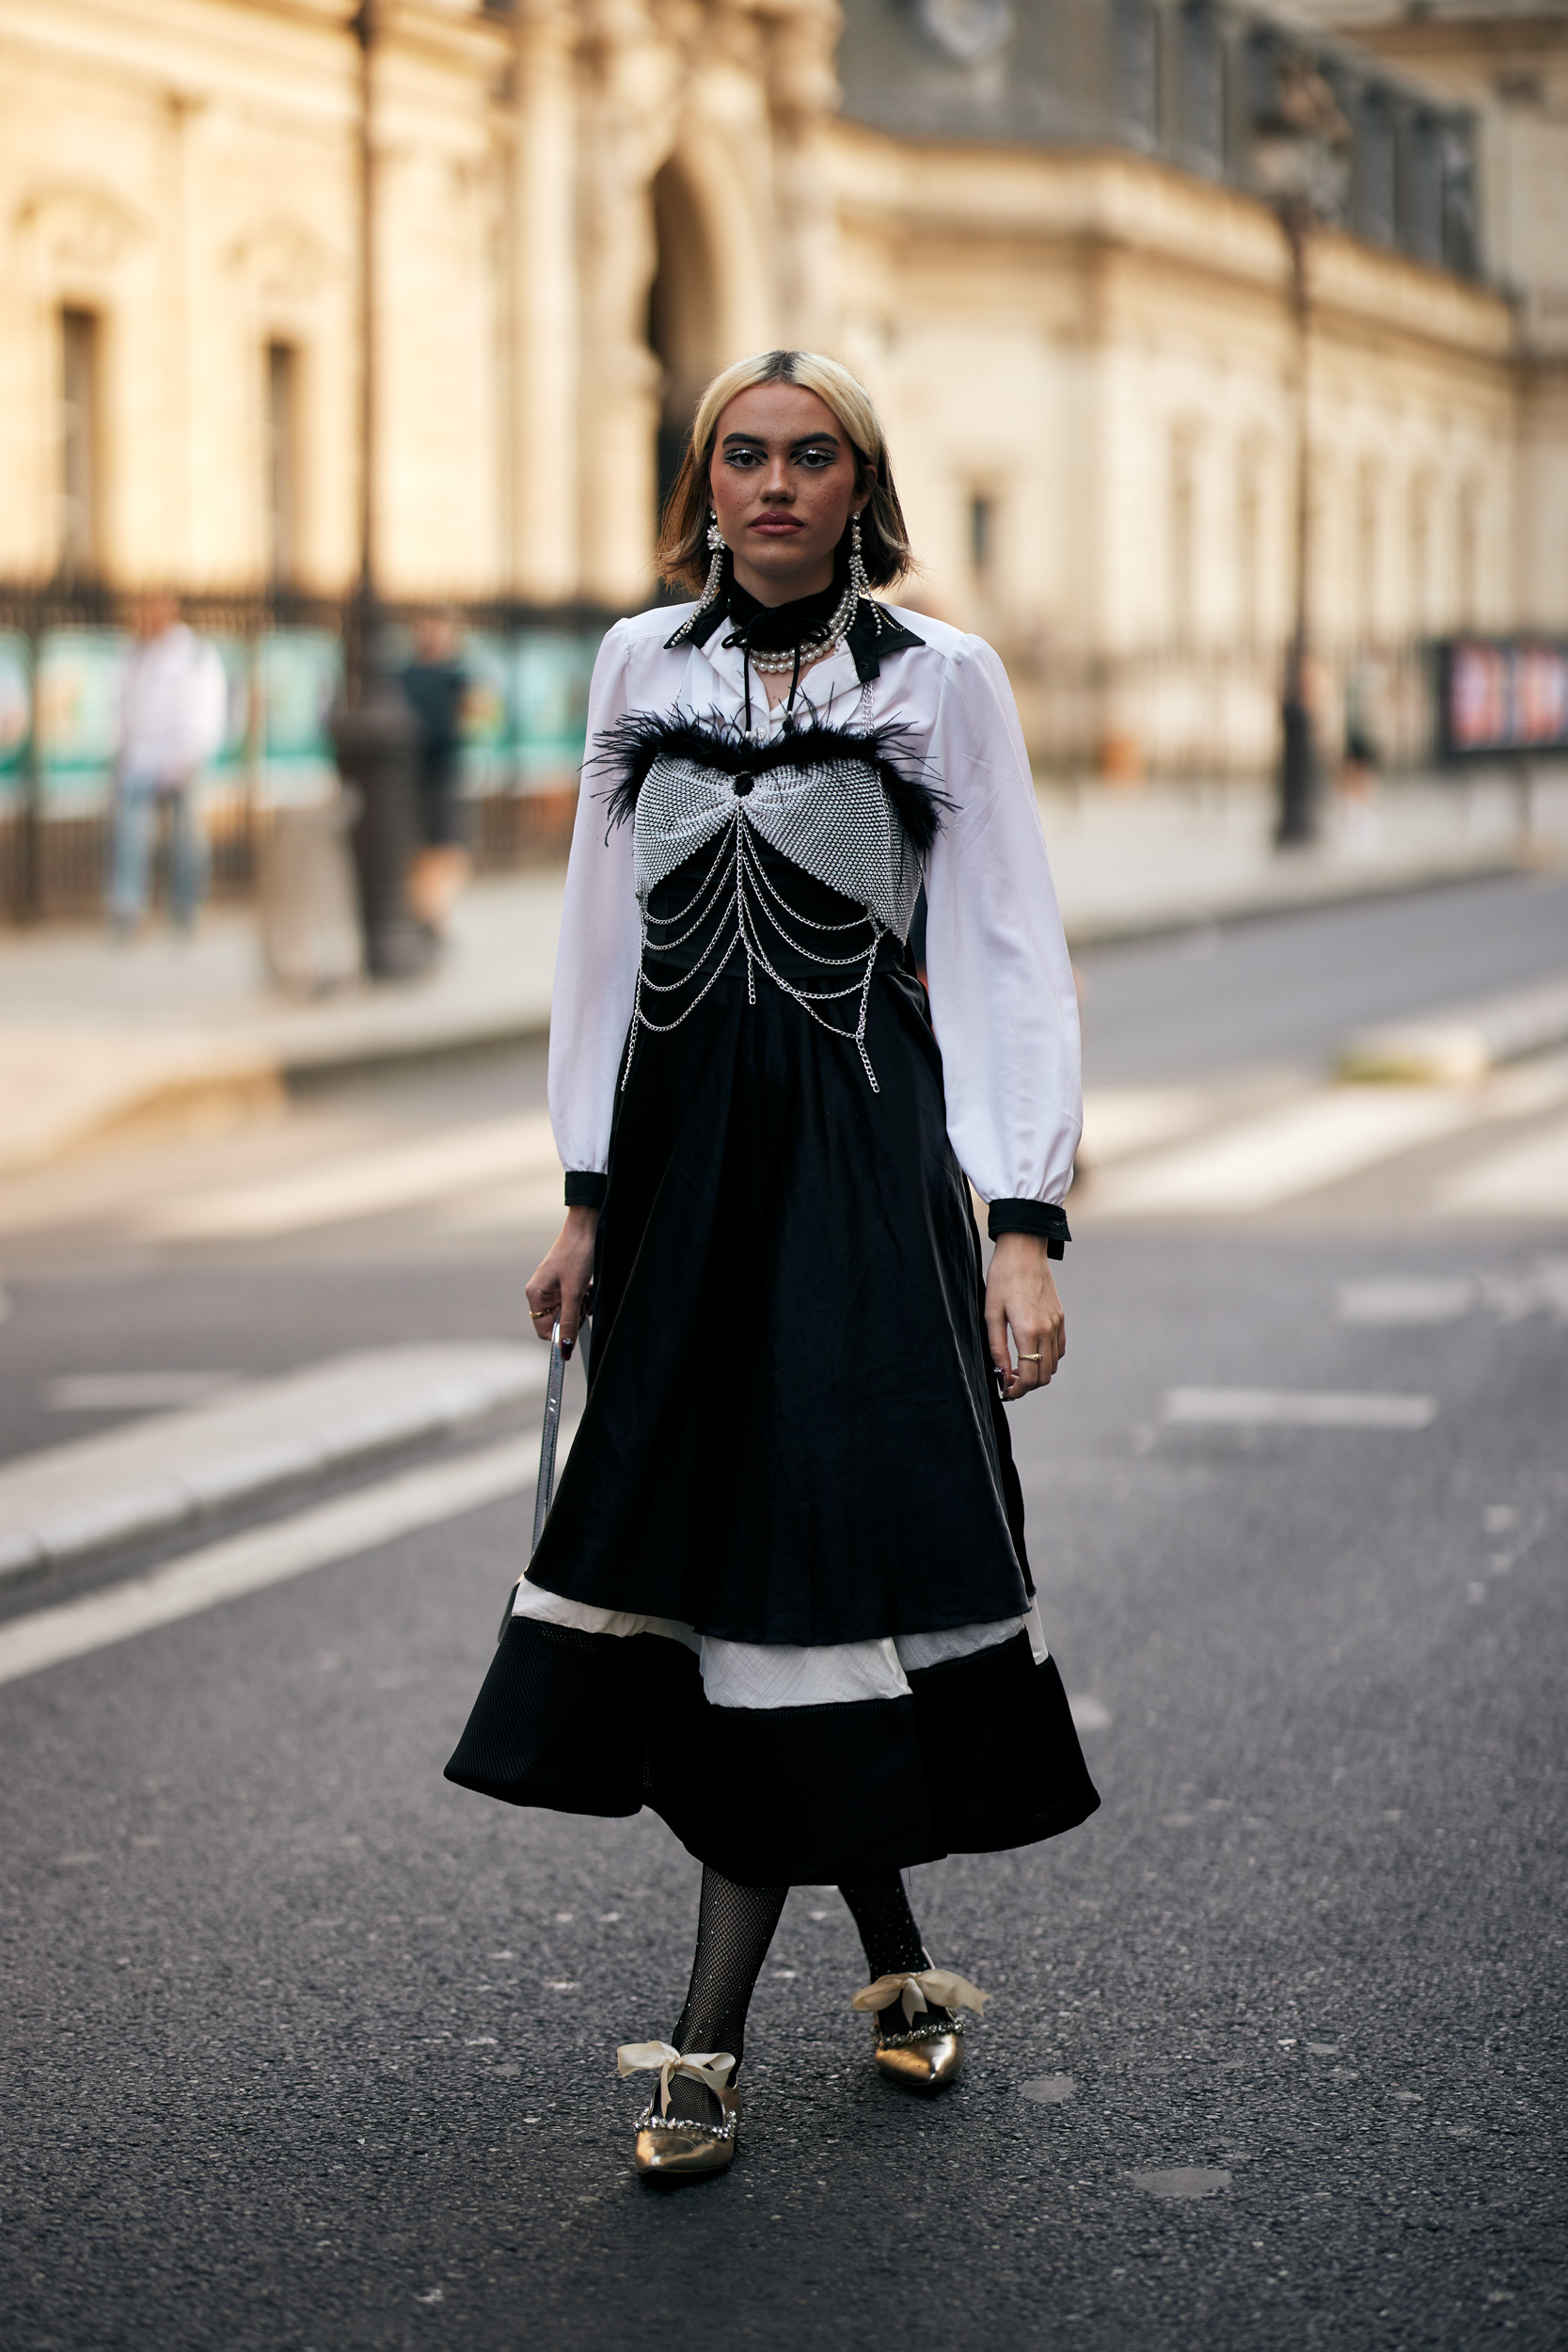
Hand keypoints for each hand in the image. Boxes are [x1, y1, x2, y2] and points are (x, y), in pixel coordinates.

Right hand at [526, 1207, 597, 1352]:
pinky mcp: (563, 1281)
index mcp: (535, 1295)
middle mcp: (540, 1292)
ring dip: (580, 1306)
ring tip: (586, 1290)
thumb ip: (569, 1321)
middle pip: (557, 1321)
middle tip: (583, 1300)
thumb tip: (564, 1349)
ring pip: (567, 1311)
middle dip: (574, 1315)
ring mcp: (551, 1287)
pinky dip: (582, 1297)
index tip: (578, 1321)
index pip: (544, 1330)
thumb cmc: (577, 1254)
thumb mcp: (575, 1292)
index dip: (562, 1331)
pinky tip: (587, 1286)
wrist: (586, 1227)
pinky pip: (572, 1300)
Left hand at [985, 1232, 1064, 1403]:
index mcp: (1028, 1331)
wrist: (1024, 1251)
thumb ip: (997, 1347)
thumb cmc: (1002, 1279)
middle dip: (1027, 1385)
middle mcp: (1047, 1330)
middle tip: (1009, 1381)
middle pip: (1044, 1375)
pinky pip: (1059, 1348)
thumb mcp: (991, 1314)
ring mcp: (1057, 1324)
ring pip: (1054, 1364)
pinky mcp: (1060, 1317)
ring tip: (1018, 1367)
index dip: (1018, 1391)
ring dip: (1038, 1372)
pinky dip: (1048, 1358)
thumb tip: (1002, 1374)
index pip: (1030, 1377)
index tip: (1005, 1391)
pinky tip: (1031, 1351)